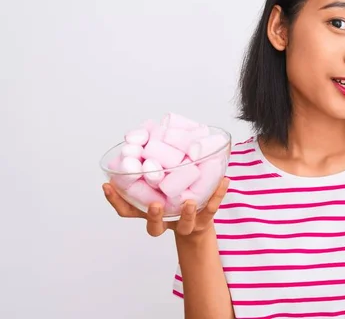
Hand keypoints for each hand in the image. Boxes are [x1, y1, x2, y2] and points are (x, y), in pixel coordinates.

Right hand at [102, 177, 229, 236]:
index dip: (116, 200)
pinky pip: (212, 207)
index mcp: (150, 209)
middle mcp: (166, 220)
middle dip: (153, 216)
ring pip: (184, 224)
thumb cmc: (175, 197)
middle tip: (155, 204)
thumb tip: (144, 132)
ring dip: (186, 213)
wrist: (198, 222)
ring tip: (190, 202)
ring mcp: (185, 222)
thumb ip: (153, 165)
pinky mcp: (204, 219)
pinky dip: (218, 193)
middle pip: (154, 226)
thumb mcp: (160, 183)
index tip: (108, 186)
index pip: (127, 210)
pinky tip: (224, 180)